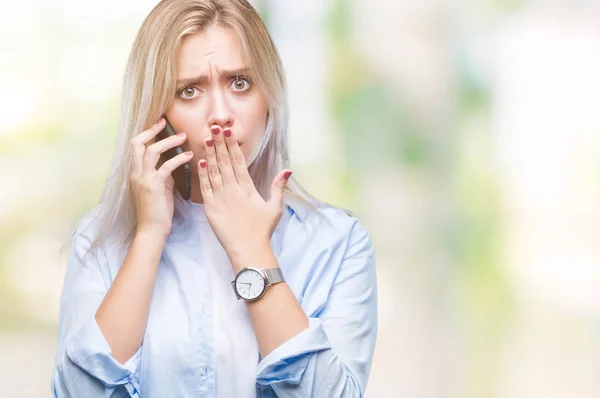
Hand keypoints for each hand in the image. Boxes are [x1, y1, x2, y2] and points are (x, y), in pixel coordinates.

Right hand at [130, 118, 193, 237]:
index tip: (159, 124)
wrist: (152, 230)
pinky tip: (189, 155)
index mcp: (136, 173)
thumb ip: (162, 174)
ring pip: (151, 151)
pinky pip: (166, 167)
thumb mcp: (159, 188)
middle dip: (151, 130)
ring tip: (184, 136)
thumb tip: (171, 161)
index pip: (136, 146)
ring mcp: (143, 179)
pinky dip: (178, 158)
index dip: (146, 133)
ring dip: (169, 141)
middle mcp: (136, 173)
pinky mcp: (154, 187)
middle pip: (137, 143)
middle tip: (165, 122)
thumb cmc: (157, 211)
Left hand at [197, 125, 291, 260]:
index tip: (228, 131)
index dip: (233, 145)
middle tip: (214, 127)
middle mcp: (233, 190)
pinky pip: (205, 187)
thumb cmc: (262, 230)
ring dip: (210, 154)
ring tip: (206, 138)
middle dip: (220, 143)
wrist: (248, 249)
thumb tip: (288, 169)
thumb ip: (278, 187)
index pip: (239, 161)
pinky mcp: (211, 208)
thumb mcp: (275, 208)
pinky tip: (201, 161)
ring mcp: (221, 198)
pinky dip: (203, 174)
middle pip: (225, 162)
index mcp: (248, 188)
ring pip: (214, 171)